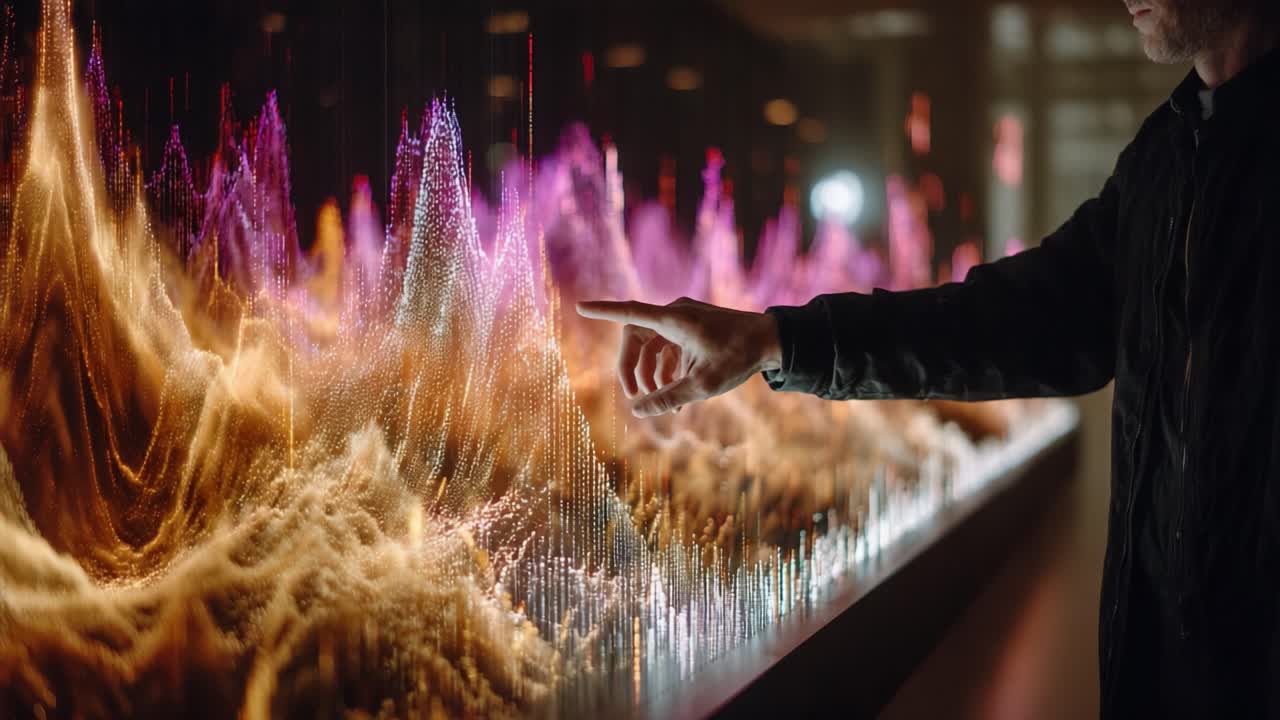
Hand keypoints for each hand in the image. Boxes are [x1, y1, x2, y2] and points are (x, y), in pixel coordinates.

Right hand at [576, 297, 781, 417]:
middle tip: (634, 396)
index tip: (580, 307)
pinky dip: (666, 367)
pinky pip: (669, 345)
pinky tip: (674, 393)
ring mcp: (686, 318)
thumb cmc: (739, 358)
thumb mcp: (702, 385)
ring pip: (653, 344)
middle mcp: (676, 313)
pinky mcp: (695, 327)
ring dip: (650, 371)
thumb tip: (638, 411)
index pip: (629, 313)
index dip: (603, 311)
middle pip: (637, 337)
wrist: (773, 341)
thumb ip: (667, 398)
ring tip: (658, 399)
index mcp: (673, 319)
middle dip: (631, 367)